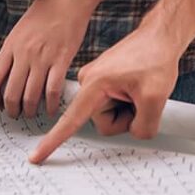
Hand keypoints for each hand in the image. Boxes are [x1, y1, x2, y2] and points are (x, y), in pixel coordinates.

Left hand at [0, 0, 96, 118]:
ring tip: (32, 113)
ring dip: (30, 111)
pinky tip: (50, 109)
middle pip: (10, 94)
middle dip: (12, 110)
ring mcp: (43, 57)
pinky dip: (50, 105)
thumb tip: (9, 74)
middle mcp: (24, 53)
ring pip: (30, 97)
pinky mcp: (62, 59)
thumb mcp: (22, 28)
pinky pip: (52, 91)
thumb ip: (15, 50)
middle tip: (16, 114)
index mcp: (11, 45)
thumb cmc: (47, 10)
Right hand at [30, 24, 180, 163]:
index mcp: (94, 83)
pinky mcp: (104, 83)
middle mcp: (89, 82)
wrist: (159, 37)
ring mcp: (96, 82)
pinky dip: (129, 104)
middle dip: (126, 119)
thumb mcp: (155, 98)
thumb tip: (135, 133)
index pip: (71, 119)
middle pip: (104, 123)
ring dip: (129, 110)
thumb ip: (143, 127)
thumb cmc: (155, 58)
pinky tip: (137, 88)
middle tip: (141, 98)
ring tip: (140, 89)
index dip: (53, 141)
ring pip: (110, 116)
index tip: (35, 157)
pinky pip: (113, 106)